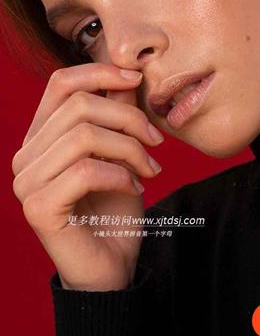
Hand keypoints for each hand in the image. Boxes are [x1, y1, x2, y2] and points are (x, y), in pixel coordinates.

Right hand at [12, 63, 163, 290]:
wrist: (113, 262)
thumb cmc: (116, 205)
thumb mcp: (123, 150)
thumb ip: (119, 113)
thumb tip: (128, 75)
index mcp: (43, 136)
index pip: (61, 83)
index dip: (100, 72)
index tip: (136, 79)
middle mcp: (26, 155)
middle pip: (80, 106)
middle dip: (130, 119)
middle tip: (156, 143)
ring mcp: (27, 182)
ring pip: (84, 135)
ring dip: (130, 149)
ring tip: (150, 168)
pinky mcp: (38, 207)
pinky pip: (86, 171)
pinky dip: (120, 174)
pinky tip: (135, 187)